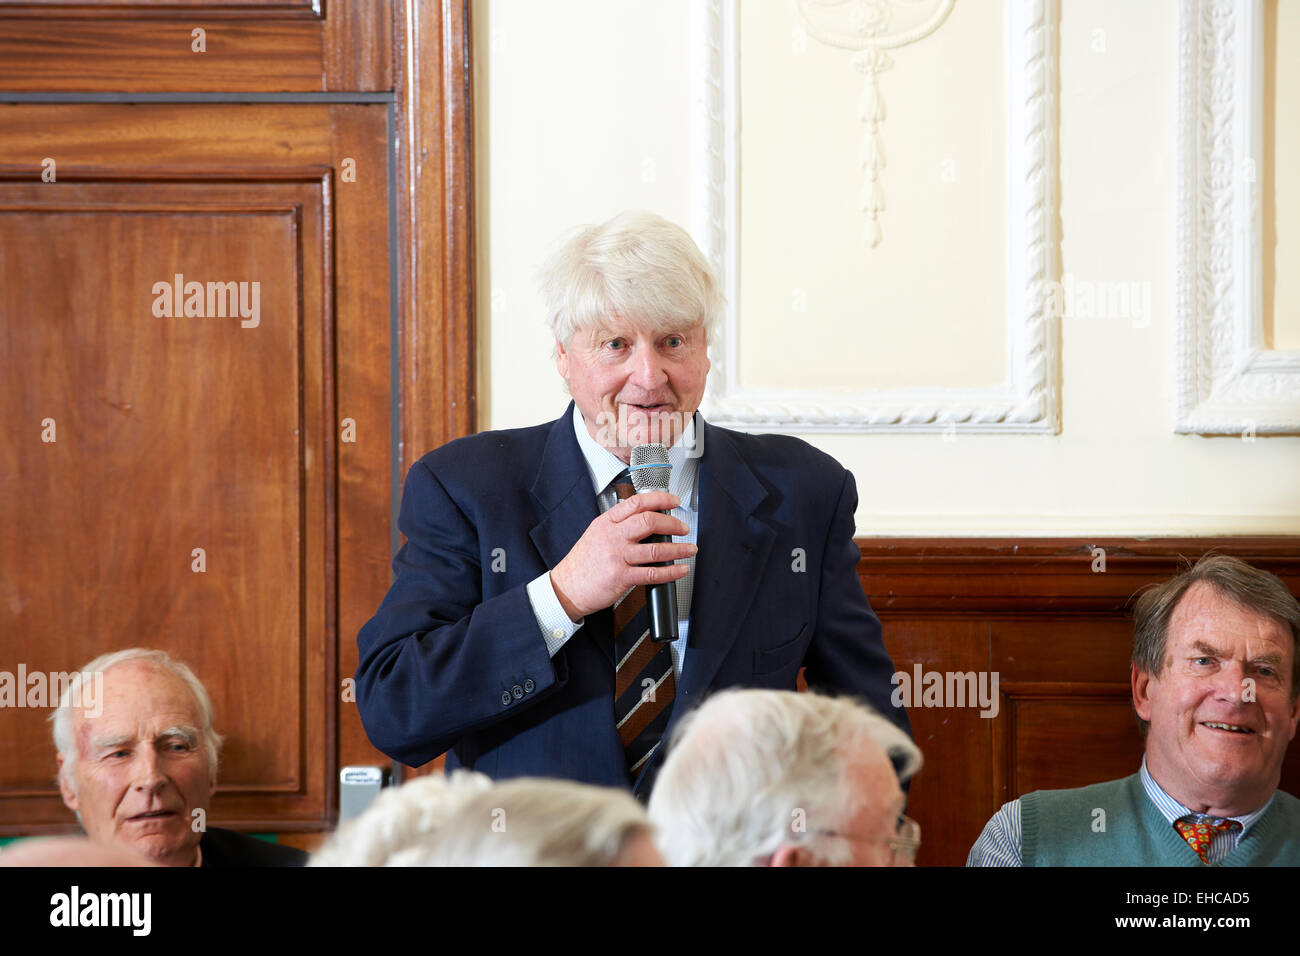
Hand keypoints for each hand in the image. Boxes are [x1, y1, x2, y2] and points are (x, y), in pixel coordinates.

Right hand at [549, 491, 694, 621]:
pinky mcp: (620, 577)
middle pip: (649, 522)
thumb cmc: (582, 563)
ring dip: (678, 549)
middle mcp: (612, 537)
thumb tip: (645, 517)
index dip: (660, 499)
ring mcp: (616, 557)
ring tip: (689, 549)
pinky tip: (680, 570)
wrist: (566, 588)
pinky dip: (671, 572)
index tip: (674, 502)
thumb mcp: (595, 534)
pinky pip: (652, 573)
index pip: (637, 503)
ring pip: (655, 549)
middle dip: (673, 524)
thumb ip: (618, 525)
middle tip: (684, 528)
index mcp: (606, 522)